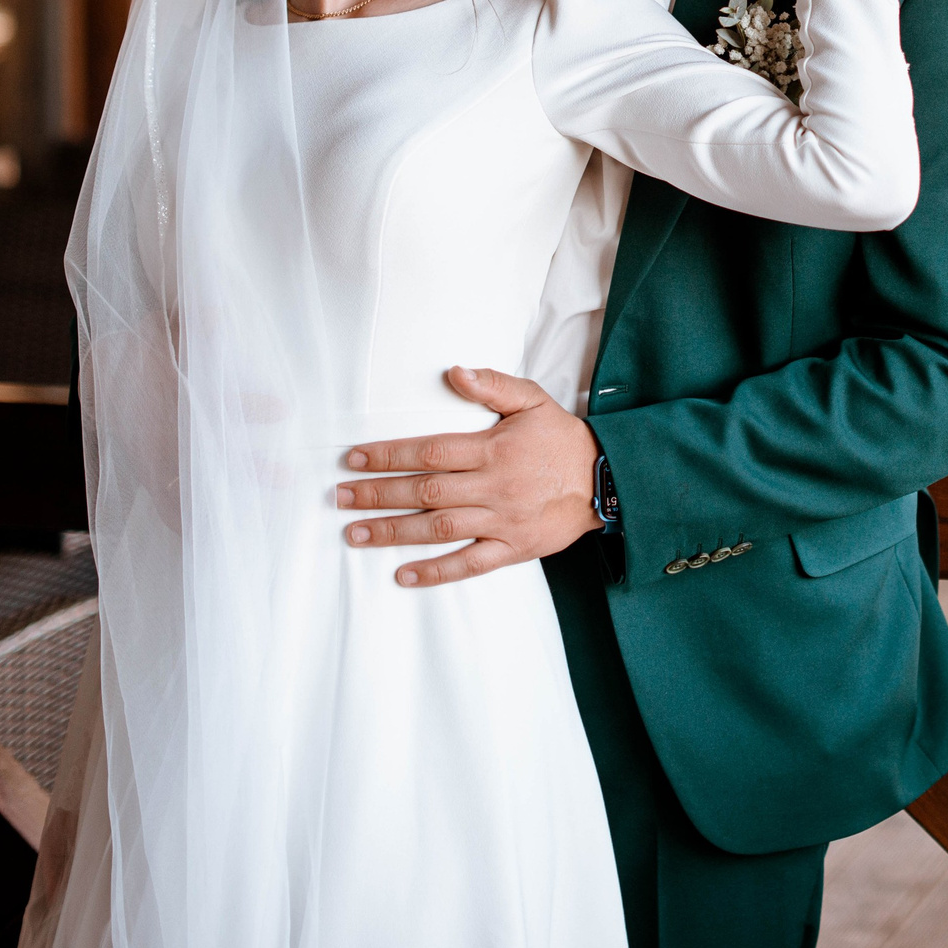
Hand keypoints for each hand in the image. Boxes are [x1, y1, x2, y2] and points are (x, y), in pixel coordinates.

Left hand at [335, 366, 601, 587]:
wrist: (607, 479)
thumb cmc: (562, 438)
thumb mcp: (533, 400)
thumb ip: (493, 385)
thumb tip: (454, 372)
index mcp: (492, 449)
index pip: (429, 452)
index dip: (388, 455)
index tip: (353, 458)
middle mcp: (493, 486)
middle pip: (425, 492)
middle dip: (378, 494)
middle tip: (340, 497)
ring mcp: (502, 520)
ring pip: (438, 529)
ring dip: (393, 532)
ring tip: (355, 533)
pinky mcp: (512, 548)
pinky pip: (469, 564)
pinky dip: (435, 572)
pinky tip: (402, 575)